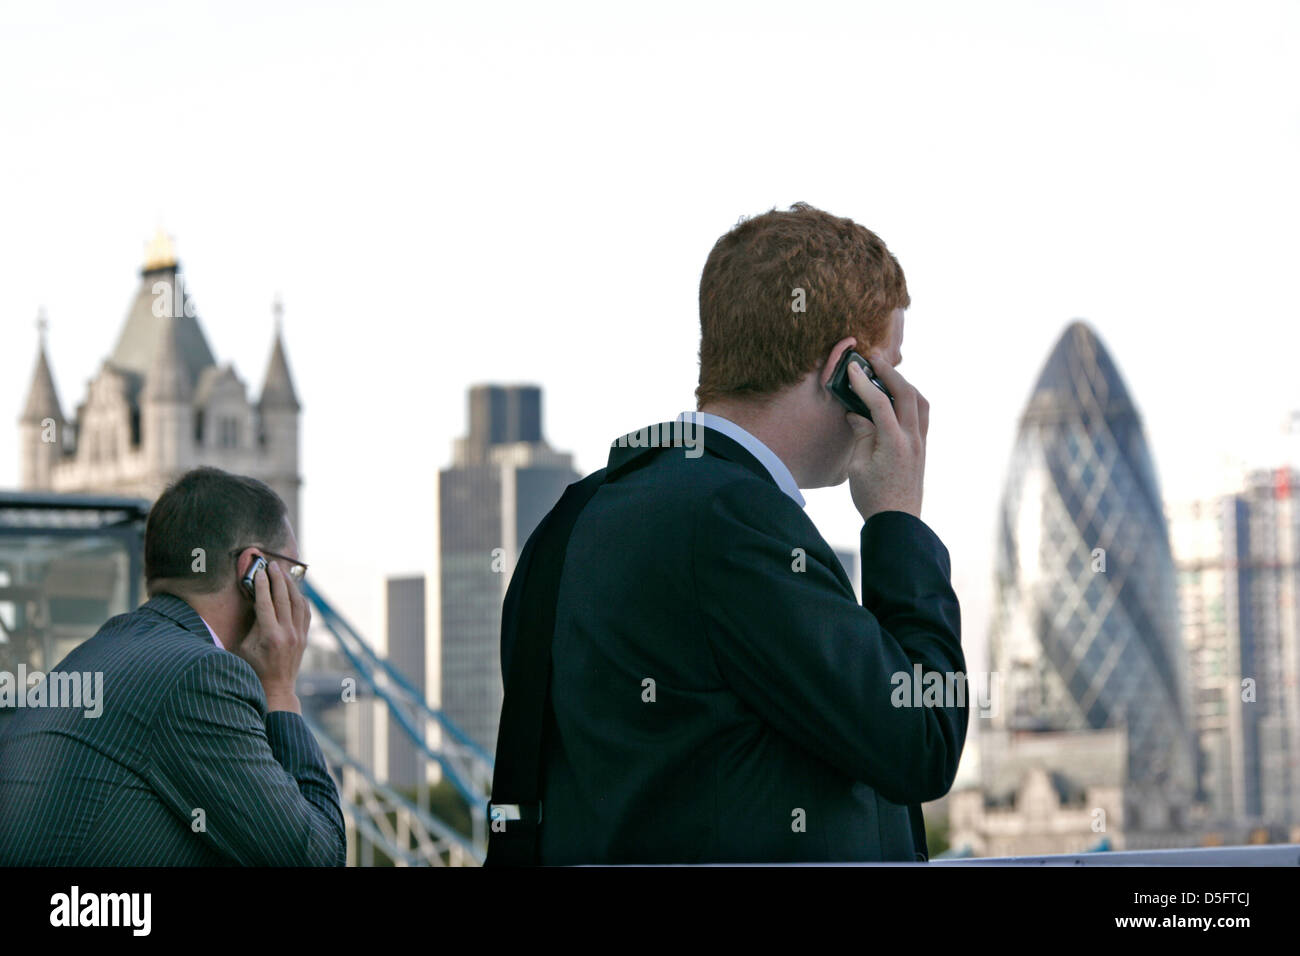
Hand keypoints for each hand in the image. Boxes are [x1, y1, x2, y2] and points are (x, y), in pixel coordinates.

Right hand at [235, 560, 310, 712]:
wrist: (277, 688)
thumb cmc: (254, 669)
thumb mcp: (245, 648)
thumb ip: (252, 624)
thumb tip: (256, 602)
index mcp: (270, 636)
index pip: (266, 603)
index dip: (262, 586)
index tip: (259, 572)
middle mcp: (287, 633)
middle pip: (284, 599)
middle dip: (278, 579)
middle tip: (272, 565)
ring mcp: (298, 635)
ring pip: (297, 603)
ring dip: (291, 585)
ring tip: (283, 573)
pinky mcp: (304, 637)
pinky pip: (305, 612)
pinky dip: (300, 598)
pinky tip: (295, 590)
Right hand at [843, 351, 928, 521]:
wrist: (898, 522)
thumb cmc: (874, 498)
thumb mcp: (858, 466)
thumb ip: (861, 434)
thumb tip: (858, 413)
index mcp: (894, 443)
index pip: (879, 403)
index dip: (864, 383)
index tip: (852, 369)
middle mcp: (912, 440)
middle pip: (906, 394)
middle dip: (890, 372)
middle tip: (873, 359)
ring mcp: (921, 443)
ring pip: (920, 402)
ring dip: (904, 384)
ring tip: (887, 375)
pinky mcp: (922, 448)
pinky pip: (921, 415)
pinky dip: (910, 400)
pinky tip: (896, 399)